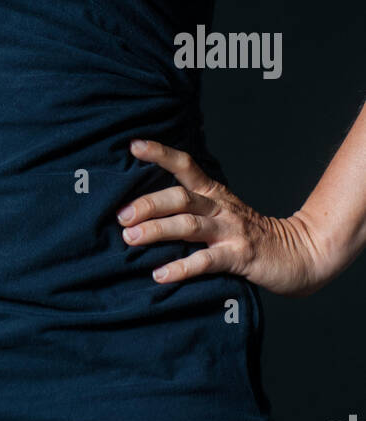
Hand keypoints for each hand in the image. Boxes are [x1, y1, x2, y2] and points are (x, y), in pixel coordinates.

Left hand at [117, 138, 325, 296]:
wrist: (299, 254)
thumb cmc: (250, 235)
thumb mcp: (221, 213)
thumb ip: (191, 209)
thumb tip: (144, 212)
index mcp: (214, 193)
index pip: (184, 165)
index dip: (159, 153)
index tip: (133, 146)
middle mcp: (220, 207)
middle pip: (179, 197)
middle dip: (147, 204)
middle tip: (121, 216)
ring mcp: (231, 230)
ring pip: (188, 225)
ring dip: (156, 231)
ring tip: (130, 239)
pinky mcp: (240, 256)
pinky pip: (206, 260)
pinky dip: (181, 267)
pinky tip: (160, 274)